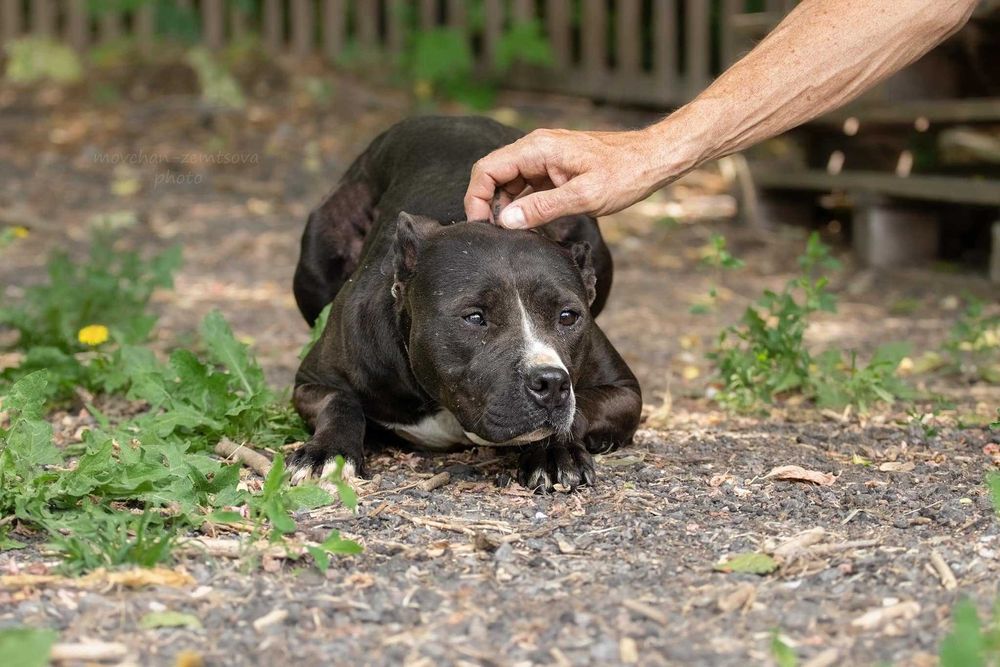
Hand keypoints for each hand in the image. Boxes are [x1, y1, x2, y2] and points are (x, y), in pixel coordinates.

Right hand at [464, 127, 675, 228]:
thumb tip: (507, 221)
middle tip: (496, 236)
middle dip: (488, 204)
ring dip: (506, 207)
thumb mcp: (584, 197)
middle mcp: (536, 149)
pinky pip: (527, 186)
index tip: (481, 226)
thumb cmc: (624, 174)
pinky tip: (531, 224)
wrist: (652, 159)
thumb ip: (542, 208)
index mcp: (537, 148)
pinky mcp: (554, 169)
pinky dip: (523, 205)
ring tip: (515, 234)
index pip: (487, 169)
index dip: (476, 198)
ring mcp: (544, 158)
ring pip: (509, 182)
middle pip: (494, 175)